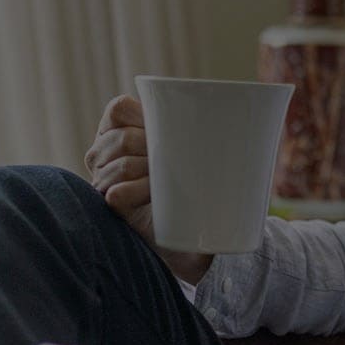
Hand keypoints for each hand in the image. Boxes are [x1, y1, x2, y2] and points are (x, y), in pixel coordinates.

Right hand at [85, 95, 214, 281]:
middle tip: (175, 162)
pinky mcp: (109, 207)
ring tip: (167, 181)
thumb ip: (197, 130)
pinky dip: (138, 192)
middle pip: (122, 138)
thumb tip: (242, 115)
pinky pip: (116, 193)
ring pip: (121, 165)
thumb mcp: (193, 151)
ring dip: (149, 171)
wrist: (191, 235)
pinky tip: (154, 195)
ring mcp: (103, 180)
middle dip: (152, 148)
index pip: (119, 109)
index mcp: (118, 130)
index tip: (169, 130)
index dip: (142, 116)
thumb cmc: (192, 185)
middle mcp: (103, 153)